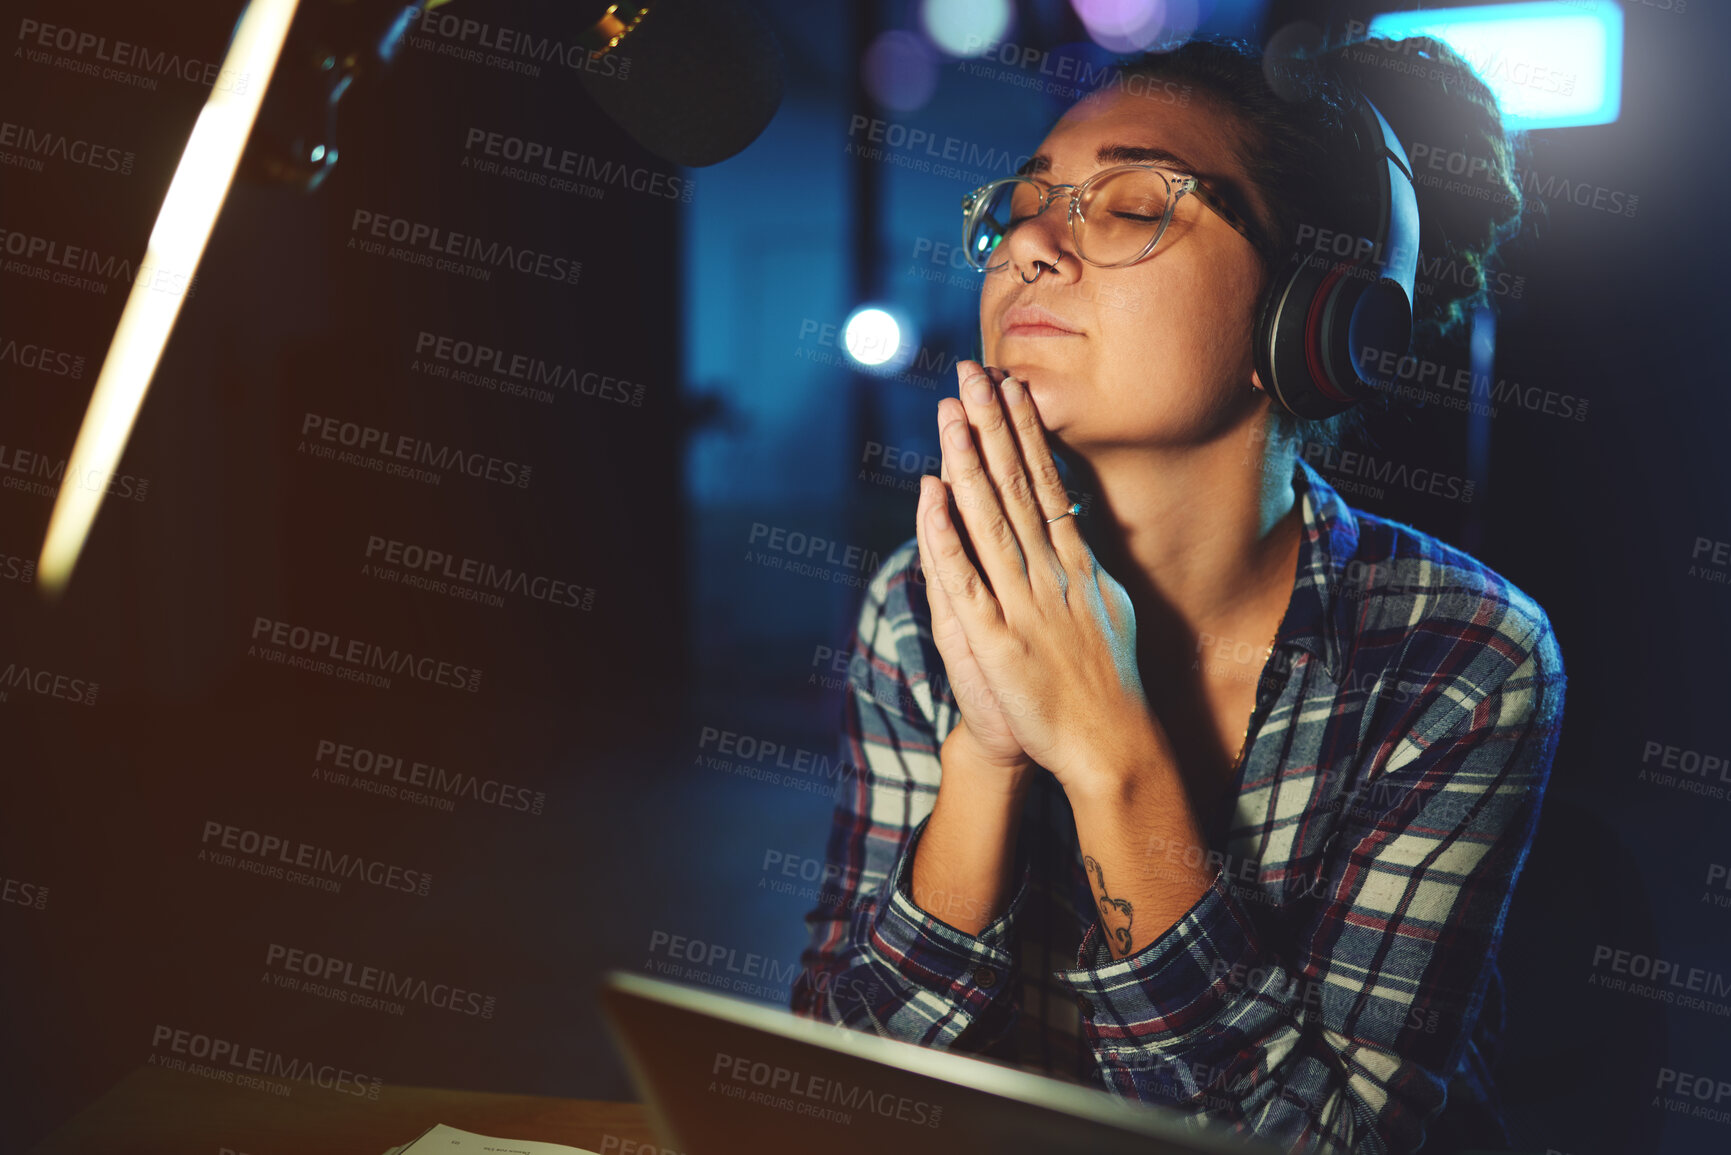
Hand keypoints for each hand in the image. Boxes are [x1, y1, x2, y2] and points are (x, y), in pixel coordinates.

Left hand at [916, 360, 1165, 792]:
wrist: (1110, 751)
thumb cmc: (1107, 688)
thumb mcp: (1108, 612)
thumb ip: (1085, 565)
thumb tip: (1072, 523)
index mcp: (1077, 566)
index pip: (1046, 483)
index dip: (1025, 433)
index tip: (1012, 386)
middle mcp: (1051, 574)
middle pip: (1017, 486)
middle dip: (993, 425)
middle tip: (973, 371)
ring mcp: (1023, 602)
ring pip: (990, 517)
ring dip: (969, 459)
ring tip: (952, 409)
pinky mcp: (995, 637)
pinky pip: (965, 577)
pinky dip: (947, 533)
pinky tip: (933, 493)